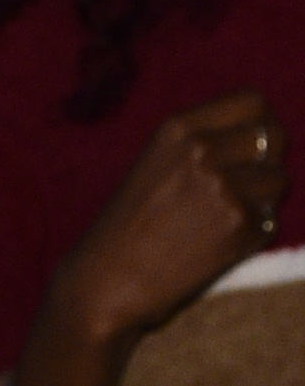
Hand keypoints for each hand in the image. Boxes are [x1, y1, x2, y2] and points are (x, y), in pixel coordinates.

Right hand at [13, 91, 286, 385]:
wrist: (105, 283)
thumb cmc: (125, 228)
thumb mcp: (154, 164)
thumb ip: (201, 144)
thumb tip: (261, 138)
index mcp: (177, 128)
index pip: (251, 102)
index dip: (261, 122)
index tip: (254, 143)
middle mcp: (203, 150)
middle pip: (274, 135)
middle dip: (269, 160)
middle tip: (249, 184)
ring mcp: (224, 187)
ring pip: (279, 180)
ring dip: (264, 199)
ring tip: (227, 218)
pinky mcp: (239, 225)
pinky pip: (270, 220)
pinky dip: (254, 233)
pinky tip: (218, 244)